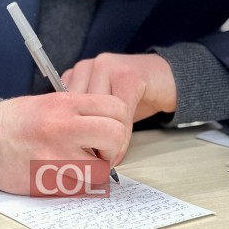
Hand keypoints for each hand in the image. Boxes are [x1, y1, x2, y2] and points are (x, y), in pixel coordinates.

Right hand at [0, 93, 128, 194]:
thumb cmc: (18, 121)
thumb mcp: (51, 102)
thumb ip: (81, 111)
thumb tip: (111, 126)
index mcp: (65, 104)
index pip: (116, 108)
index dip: (118, 122)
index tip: (107, 132)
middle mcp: (63, 127)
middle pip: (115, 136)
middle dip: (112, 148)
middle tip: (99, 152)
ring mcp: (56, 155)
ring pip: (100, 170)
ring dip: (94, 171)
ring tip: (76, 164)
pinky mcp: (47, 180)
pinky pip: (79, 189)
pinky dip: (76, 185)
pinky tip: (62, 174)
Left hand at [62, 52, 177, 154]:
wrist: (164, 78)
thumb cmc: (131, 96)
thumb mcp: (102, 108)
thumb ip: (85, 119)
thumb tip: (72, 153)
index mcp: (77, 73)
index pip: (64, 106)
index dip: (71, 133)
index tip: (76, 155)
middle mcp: (88, 66)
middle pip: (78, 109)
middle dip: (86, 138)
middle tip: (92, 162)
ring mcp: (107, 66)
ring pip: (98, 110)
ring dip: (104, 139)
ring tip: (107, 157)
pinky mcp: (128, 75)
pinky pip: (120, 110)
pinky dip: (121, 134)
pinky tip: (121, 149)